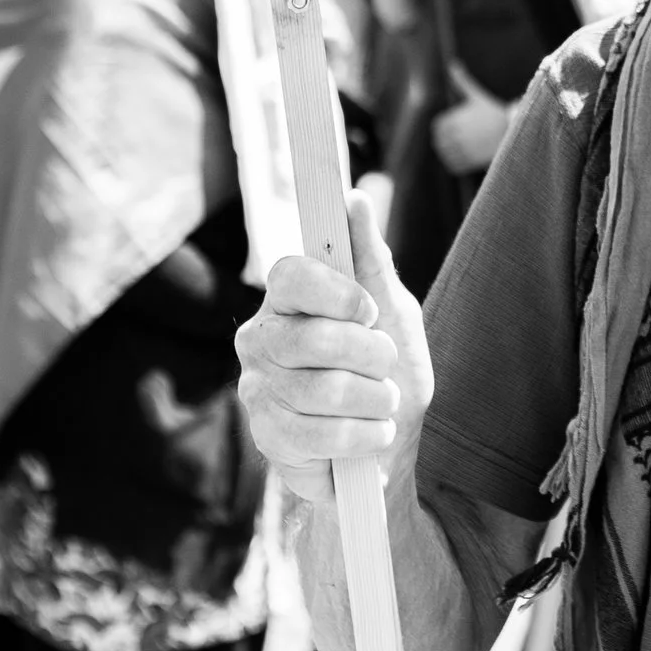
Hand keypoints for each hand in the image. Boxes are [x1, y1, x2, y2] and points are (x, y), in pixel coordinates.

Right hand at [236, 193, 433, 500]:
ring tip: (381, 404)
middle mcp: (261, 339)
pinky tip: (370, 434)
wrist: (388, 451)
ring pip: (324, 389)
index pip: (289, 275)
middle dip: (371, 356)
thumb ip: (372, 261)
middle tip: (385, 367)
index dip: (334, 293)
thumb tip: (354, 198)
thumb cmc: (388, 375)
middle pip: (312, 338)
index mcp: (288, 300)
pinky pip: (320, 434)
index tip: (367, 312)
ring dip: (374, 400)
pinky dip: (363, 436)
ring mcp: (258, 388)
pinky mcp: (266, 435)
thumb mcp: (392, 314)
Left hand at [432, 60, 514, 178]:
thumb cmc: (494, 110)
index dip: (442, 127)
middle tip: (455, 138)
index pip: (437, 126)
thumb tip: (453, 64)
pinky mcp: (471, 162)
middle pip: (439, 141)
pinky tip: (464, 157)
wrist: (514, 129)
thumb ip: (462, 81)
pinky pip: (454, 166)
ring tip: (459, 147)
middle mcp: (457, 136)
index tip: (450, 126)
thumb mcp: (477, 95)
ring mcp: (464, 150)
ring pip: (446, 154)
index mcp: (455, 120)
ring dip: (449, 152)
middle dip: (444, 140)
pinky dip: (455, 164)